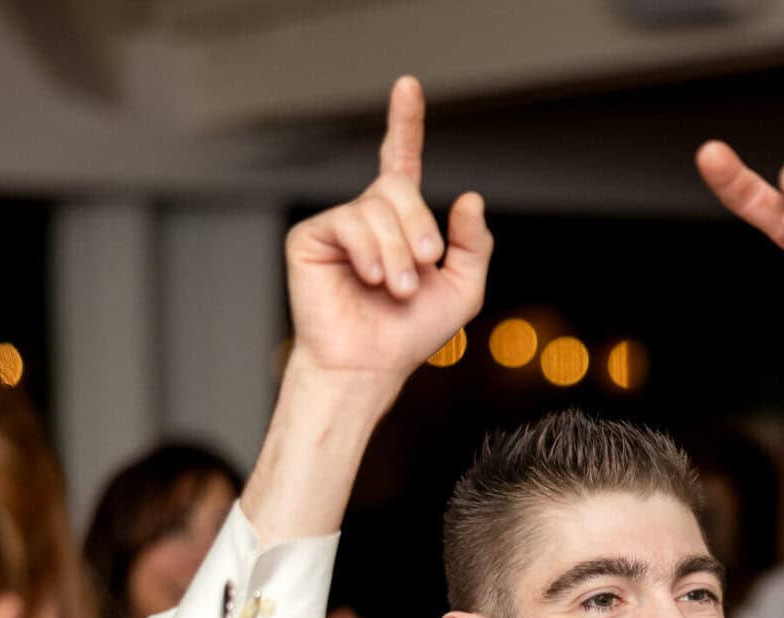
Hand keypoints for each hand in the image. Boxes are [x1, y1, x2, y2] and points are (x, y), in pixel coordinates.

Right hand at [284, 75, 492, 414]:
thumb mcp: (462, 288)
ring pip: (377, 208)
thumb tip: (468, 197)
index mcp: (400, 223)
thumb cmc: (411, 333)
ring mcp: (337, 225)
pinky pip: (349, 222)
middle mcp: (367, 216)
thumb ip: (472, 243)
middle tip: (426, 265)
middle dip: (419, 226)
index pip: (401, 161)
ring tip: (397, 289)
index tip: (408, 85)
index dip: (405, 123)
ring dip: (398, 253)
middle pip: (398, 186)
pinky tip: (372, 279)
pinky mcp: (311, 237)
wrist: (370, 365)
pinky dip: (370, 253)